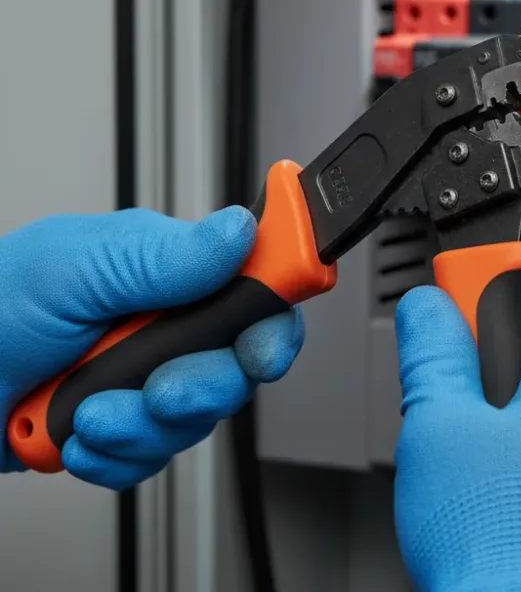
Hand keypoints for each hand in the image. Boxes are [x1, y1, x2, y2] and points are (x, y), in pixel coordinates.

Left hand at [0, 206, 303, 488]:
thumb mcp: (78, 266)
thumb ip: (166, 255)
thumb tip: (241, 231)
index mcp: (172, 271)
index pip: (256, 288)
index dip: (275, 319)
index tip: (267, 347)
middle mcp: (168, 324)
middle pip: (237, 366)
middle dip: (201, 387)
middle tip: (162, 387)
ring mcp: (145, 376)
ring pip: (195, 419)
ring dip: (142, 425)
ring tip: (91, 411)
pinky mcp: (124, 425)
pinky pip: (151, 456)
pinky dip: (113, 454)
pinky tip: (78, 434)